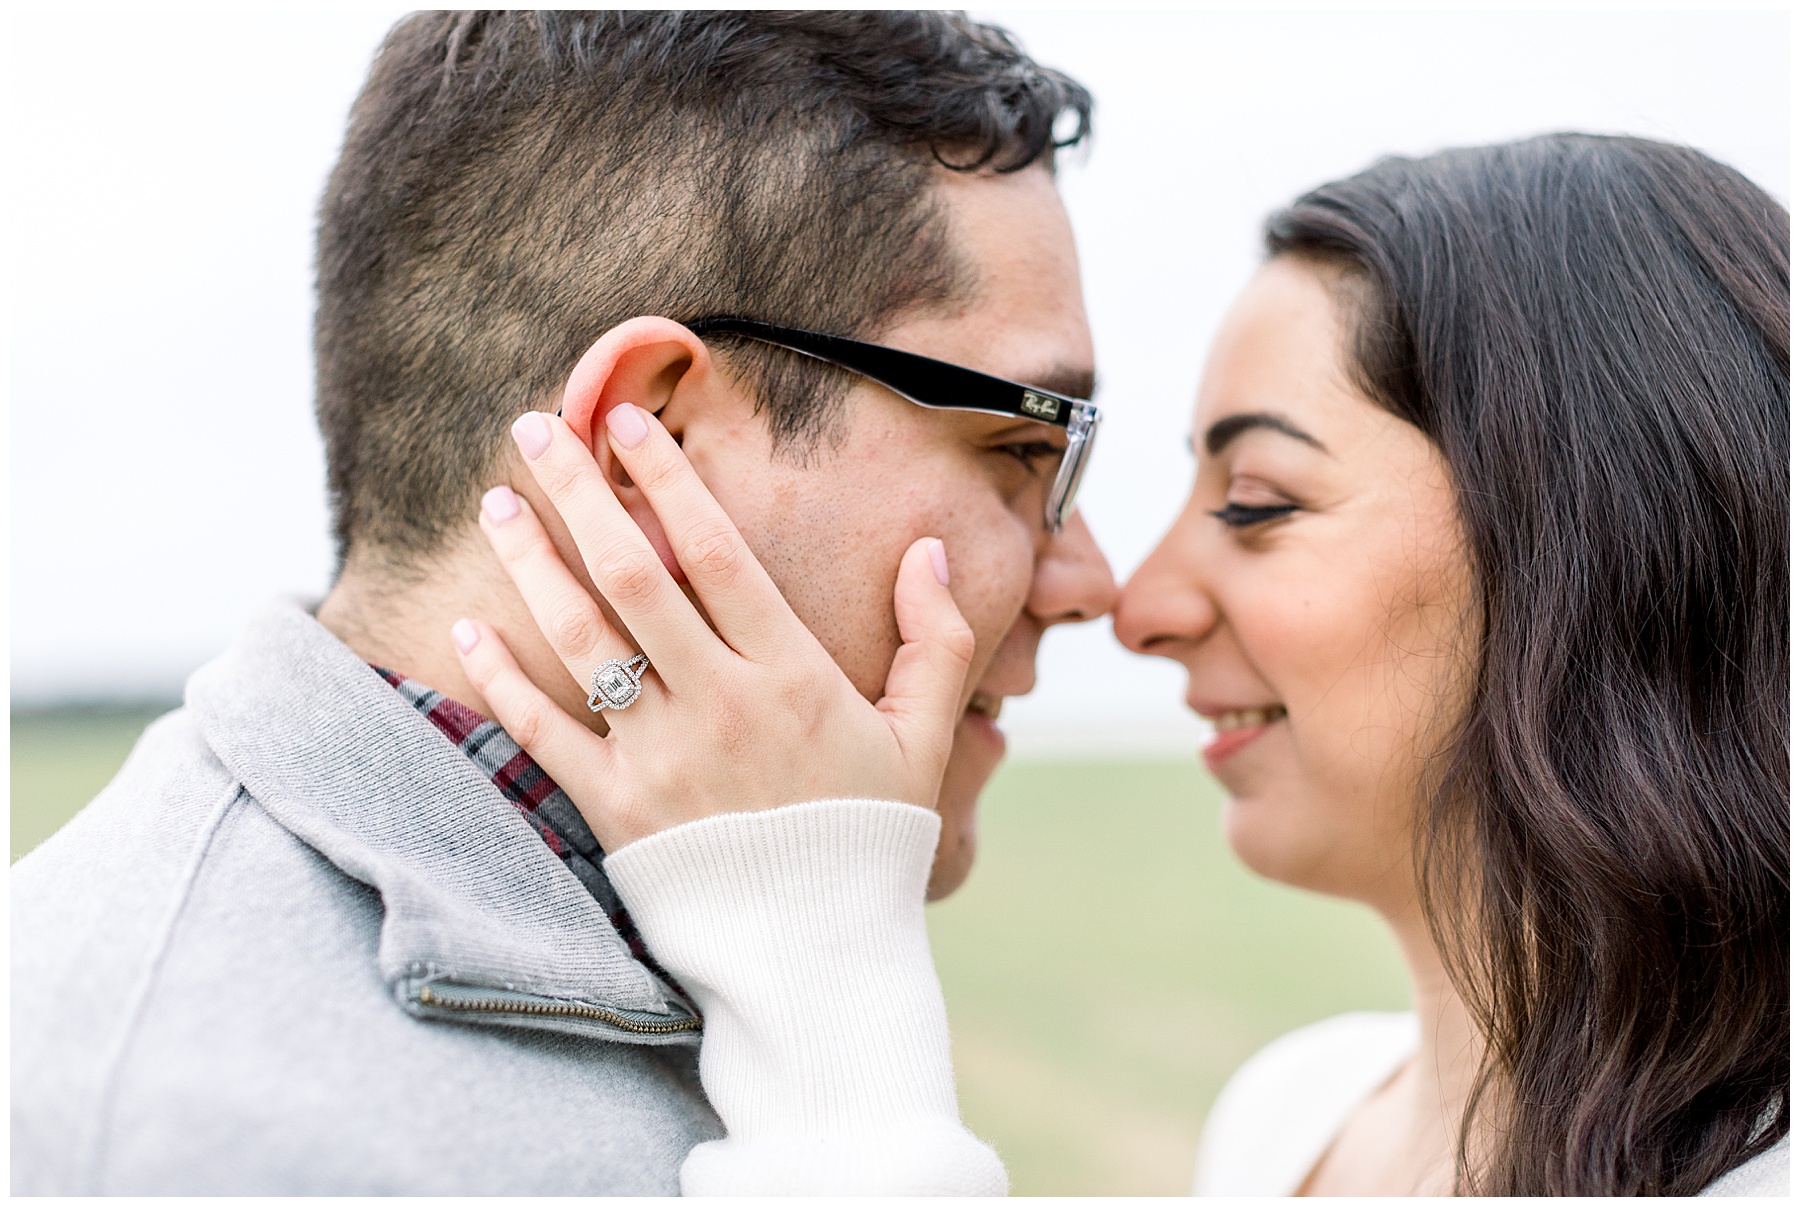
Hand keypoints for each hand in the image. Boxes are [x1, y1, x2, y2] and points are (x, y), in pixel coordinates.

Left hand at [449, 403, 975, 851]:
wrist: (819, 957)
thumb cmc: (870, 840)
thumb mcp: (926, 738)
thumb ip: (934, 640)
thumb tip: (927, 550)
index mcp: (791, 675)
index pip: (717, 552)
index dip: (667, 479)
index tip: (629, 420)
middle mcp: (718, 703)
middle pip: (634, 574)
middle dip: (579, 491)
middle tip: (534, 429)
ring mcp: (660, 757)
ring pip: (581, 638)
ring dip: (532, 562)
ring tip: (496, 503)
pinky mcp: (614, 810)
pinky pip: (543, 734)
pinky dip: (500, 680)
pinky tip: (468, 627)